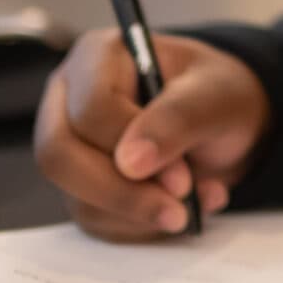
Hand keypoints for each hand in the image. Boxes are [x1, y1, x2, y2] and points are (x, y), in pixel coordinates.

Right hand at [33, 28, 270, 241]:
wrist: (222, 124)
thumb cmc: (214, 93)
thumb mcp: (214, 95)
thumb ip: (177, 118)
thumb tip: (131, 162)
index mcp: (98, 57)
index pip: (90, 107)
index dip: (131, 146)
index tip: (182, 178)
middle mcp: (69, 99)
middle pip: (59, 155)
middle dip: (122, 193)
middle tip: (178, 211)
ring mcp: (70, 146)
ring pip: (76, 196)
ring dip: (141, 212)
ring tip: (197, 201)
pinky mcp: (80, 186)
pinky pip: (94, 219)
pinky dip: (141, 225)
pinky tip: (178, 207)